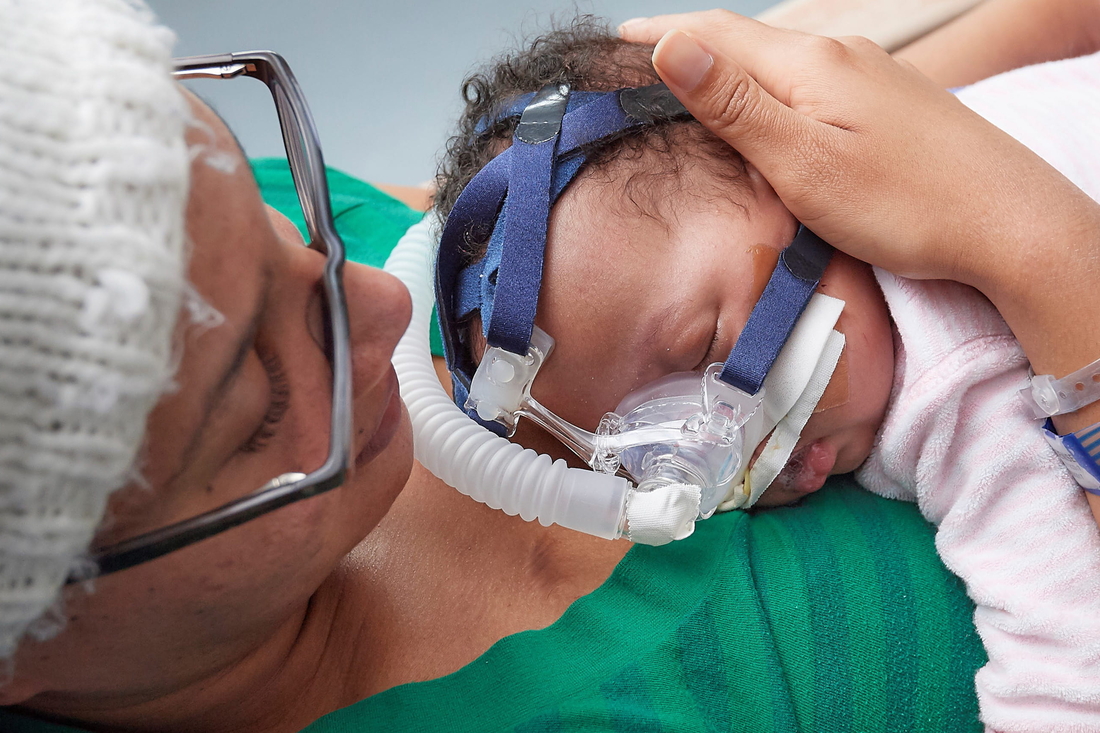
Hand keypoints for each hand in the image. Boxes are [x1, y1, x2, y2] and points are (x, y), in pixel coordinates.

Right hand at [620, 11, 1099, 294]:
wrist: (1008, 222)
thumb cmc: (905, 205)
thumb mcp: (805, 163)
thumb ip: (737, 107)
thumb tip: (673, 49)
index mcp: (810, 66)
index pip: (715, 35)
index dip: (659, 37)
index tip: (615, 44)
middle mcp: (839, 56)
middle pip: (744, 42)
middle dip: (686, 48)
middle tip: (636, 65)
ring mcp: (868, 76)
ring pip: (776, 61)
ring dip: (724, 68)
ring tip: (685, 86)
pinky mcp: (886, 103)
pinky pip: (807, 82)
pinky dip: (764, 89)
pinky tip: (761, 112)